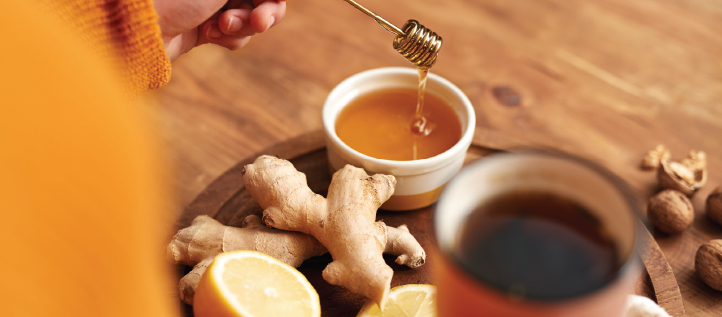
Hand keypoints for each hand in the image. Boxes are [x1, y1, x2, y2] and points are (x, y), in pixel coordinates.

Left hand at [154, 0, 286, 60]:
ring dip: (242, 26)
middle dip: (265, 12)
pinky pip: (236, 35)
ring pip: (252, 17)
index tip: (271, 2)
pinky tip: (209, 35)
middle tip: (260, 22)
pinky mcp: (207, 27)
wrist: (141, 27)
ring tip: (220, 27)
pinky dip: (229, 37)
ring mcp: (212, 3)